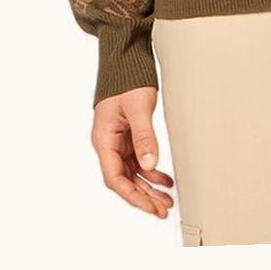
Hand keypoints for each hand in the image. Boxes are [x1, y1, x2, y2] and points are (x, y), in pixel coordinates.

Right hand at [91, 85, 174, 215]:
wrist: (126, 60)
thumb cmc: (127, 80)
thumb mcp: (138, 107)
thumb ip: (144, 136)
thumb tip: (150, 164)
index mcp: (103, 139)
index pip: (115, 178)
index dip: (133, 196)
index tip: (150, 207)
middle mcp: (108, 143)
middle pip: (124, 179)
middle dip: (143, 196)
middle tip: (162, 209)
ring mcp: (118, 141)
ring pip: (132, 172)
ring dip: (149, 186)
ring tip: (167, 199)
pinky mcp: (128, 136)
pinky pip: (138, 160)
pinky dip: (151, 171)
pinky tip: (165, 179)